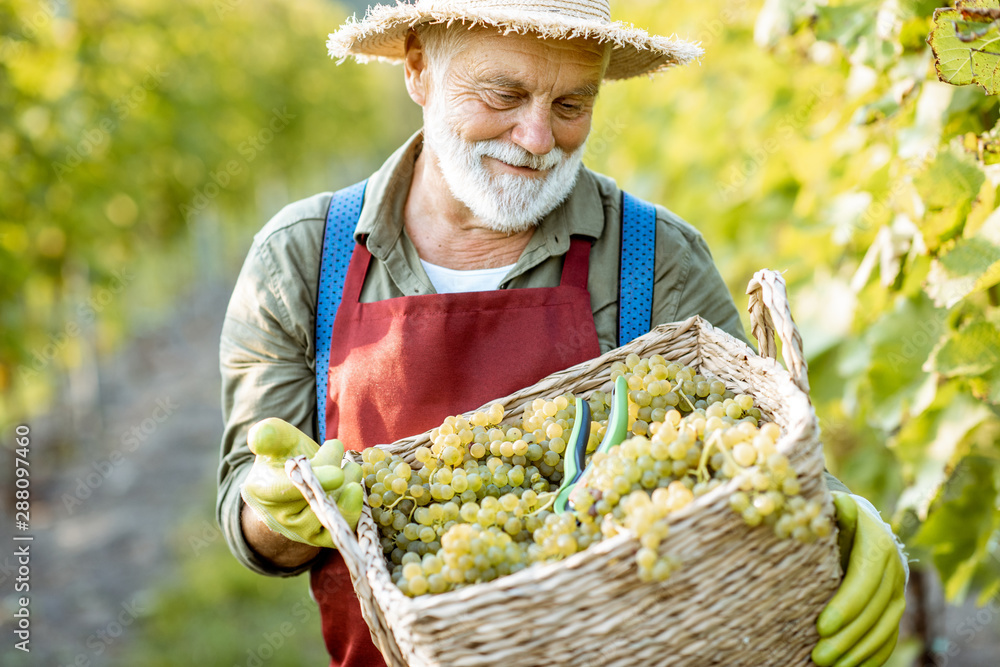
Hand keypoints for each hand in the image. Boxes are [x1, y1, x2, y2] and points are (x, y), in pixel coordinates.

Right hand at [241, 418, 363, 547]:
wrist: (295, 481)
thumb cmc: (285, 456)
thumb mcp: (276, 440)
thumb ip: (269, 434)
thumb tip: (260, 437)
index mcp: (262, 490)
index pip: (287, 490)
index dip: (315, 481)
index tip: (338, 473)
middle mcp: (279, 516)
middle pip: (314, 502)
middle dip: (337, 479)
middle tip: (345, 462)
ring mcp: (301, 531)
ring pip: (330, 516)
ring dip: (349, 491)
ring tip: (351, 469)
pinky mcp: (321, 538)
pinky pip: (341, 531)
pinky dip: (354, 511)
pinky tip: (357, 490)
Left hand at [812, 492, 906, 666]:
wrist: (858, 522)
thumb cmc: (832, 516)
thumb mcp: (831, 509)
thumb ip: (833, 512)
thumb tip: (840, 503)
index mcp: (877, 543)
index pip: (865, 579)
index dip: (847, 605)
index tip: (821, 626)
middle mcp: (894, 569)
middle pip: (874, 609)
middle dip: (847, 636)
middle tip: (818, 655)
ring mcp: (898, 590)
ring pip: (884, 627)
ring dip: (858, 651)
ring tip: (829, 665)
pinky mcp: (894, 606)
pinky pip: (889, 636)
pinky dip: (873, 655)